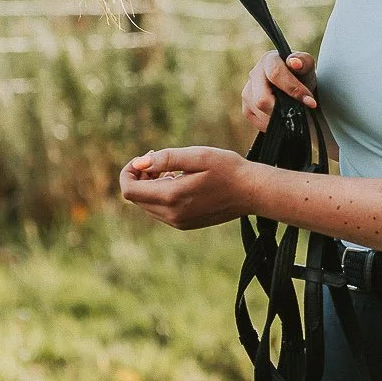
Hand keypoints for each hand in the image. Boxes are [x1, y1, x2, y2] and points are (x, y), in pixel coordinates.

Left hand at [119, 146, 257, 229]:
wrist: (253, 192)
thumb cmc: (228, 169)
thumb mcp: (198, 156)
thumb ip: (166, 159)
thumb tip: (139, 163)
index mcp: (172, 197)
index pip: (129, 190)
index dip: (128, 172)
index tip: (142, 158)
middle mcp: (171, 215)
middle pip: (136, 198)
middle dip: (140, 177)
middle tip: (158, 159)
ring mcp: (178, 222)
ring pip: (147, 205)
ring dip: (150, 186)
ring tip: (171, 169)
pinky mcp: (185, 224)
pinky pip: (160, 211)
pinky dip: (161, 195)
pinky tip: (179, 181)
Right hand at [241, 50, 315, 131]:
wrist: (296, 88)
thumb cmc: (301, 75)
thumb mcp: (307, 66)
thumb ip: (303, 61)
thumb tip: (294, 62)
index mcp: (269, 60)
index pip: (276, 74)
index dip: (294, 89)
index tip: (310, 102)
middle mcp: (254, 74)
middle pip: (262, 98)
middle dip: (283, 108)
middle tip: (299, 112)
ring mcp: (247, 91)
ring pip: (259, 110)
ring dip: (279, 117)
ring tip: (293, 114)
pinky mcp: (246, 108)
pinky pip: (256, 121)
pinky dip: (272, 123)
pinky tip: (282, 118)